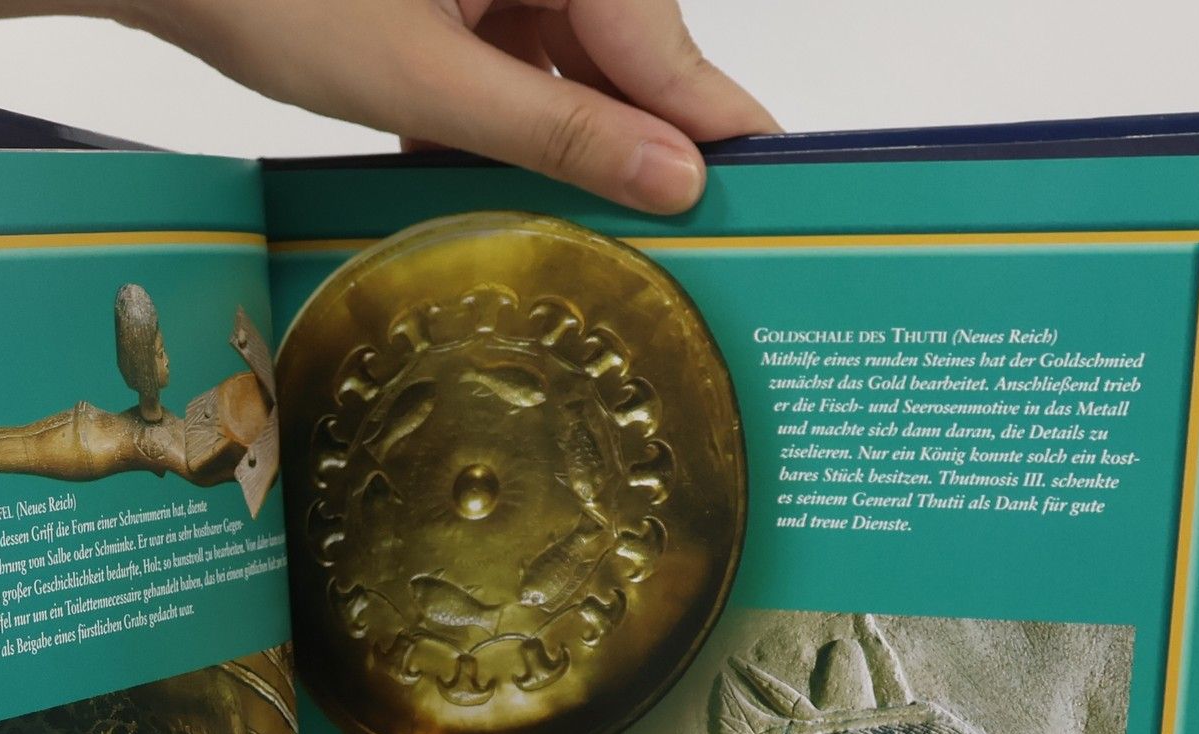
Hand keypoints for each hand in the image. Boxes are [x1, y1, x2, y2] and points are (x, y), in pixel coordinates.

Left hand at [135, 0, 778, 212]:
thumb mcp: (424, 82)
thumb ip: (557, 132)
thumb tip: (674, 179)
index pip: (660, 34)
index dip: (712, 119)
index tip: (774, 182)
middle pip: (620, 48)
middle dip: (635, 142)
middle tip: (694, 235)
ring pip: (564, 62)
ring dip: (561, 144)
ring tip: (596, 230)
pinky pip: (508, 58)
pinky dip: (502, 120)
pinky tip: (496, 184)